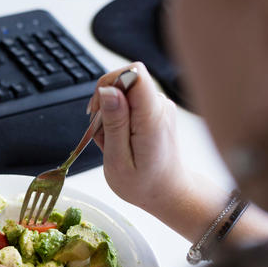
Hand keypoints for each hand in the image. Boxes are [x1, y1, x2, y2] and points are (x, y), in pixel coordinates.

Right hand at [89, 63, 191, 215]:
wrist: (168, 192)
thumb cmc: (144, 183)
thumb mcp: (118, 160)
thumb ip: (114, 123)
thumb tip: (107, 91)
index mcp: (151, 118)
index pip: (134, 74)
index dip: (110, 83)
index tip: (99, 109)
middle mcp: (159, 106)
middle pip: (125, 80)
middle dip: (105, 104)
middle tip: (104, 135)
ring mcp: (159, 106)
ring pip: (123, 93)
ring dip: (110, 116)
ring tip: (113, 143)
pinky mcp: (155, 110)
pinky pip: (128, 103)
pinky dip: (117, 120)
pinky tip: (120, 141)